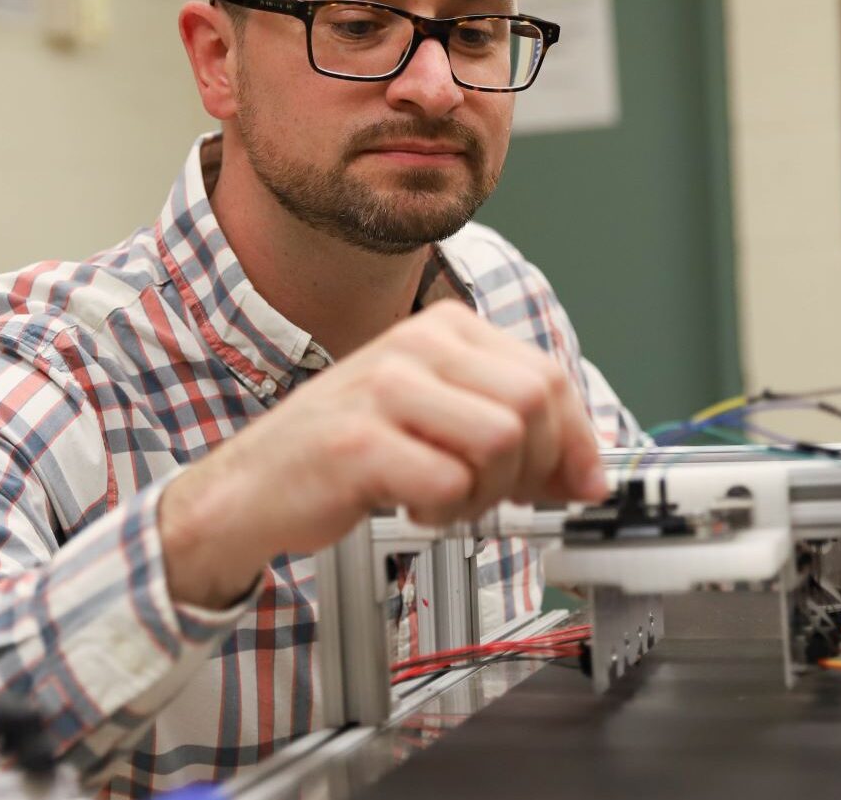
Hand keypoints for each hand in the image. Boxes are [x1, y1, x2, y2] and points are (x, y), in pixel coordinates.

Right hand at [159, 300, 610, 608]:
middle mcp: (414, 346)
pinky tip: (411, 505)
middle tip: (493, 492)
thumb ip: (510, 428)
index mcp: (442, 328)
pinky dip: (444, 511)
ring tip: (445, 496)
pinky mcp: (359, 442)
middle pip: (534, 404)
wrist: (252, 486)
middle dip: (531, 468)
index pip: (548, 375)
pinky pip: (450, 482)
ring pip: (501, 441)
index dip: (575, 440)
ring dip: (486, 491)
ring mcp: (384, 390)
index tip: (577, 482)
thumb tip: (588, 471)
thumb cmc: (347, 451)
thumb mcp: (436, 418)